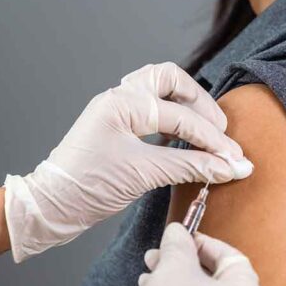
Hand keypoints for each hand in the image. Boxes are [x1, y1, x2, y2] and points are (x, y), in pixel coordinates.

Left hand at [3, 62, 252, 261]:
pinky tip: (184, 139)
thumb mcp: (143, 174)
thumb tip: (229, 167)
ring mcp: (115, 110)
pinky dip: (172, 119)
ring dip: (186, 105)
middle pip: (170, 79)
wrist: (51, 205)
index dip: (211, 139)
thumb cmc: (86, 187)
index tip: (235, 159)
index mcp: (121, 103)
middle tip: (219, 132)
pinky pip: (151, 109)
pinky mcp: (116, 126)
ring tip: (206, 132)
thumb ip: (190, 167)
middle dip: (200, 103)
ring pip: (159, 89)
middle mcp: (118, 98)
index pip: (180, 115)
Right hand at [138, 223, 260, 285]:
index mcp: (244, 285)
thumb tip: (176, 231)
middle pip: (211, 273)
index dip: (200, 240)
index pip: (228, 253)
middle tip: (159, 255)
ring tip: (149, 276)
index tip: (180, 236)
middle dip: (179, 261)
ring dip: (172, 278)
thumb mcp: (174, 269)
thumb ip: (177, 245)